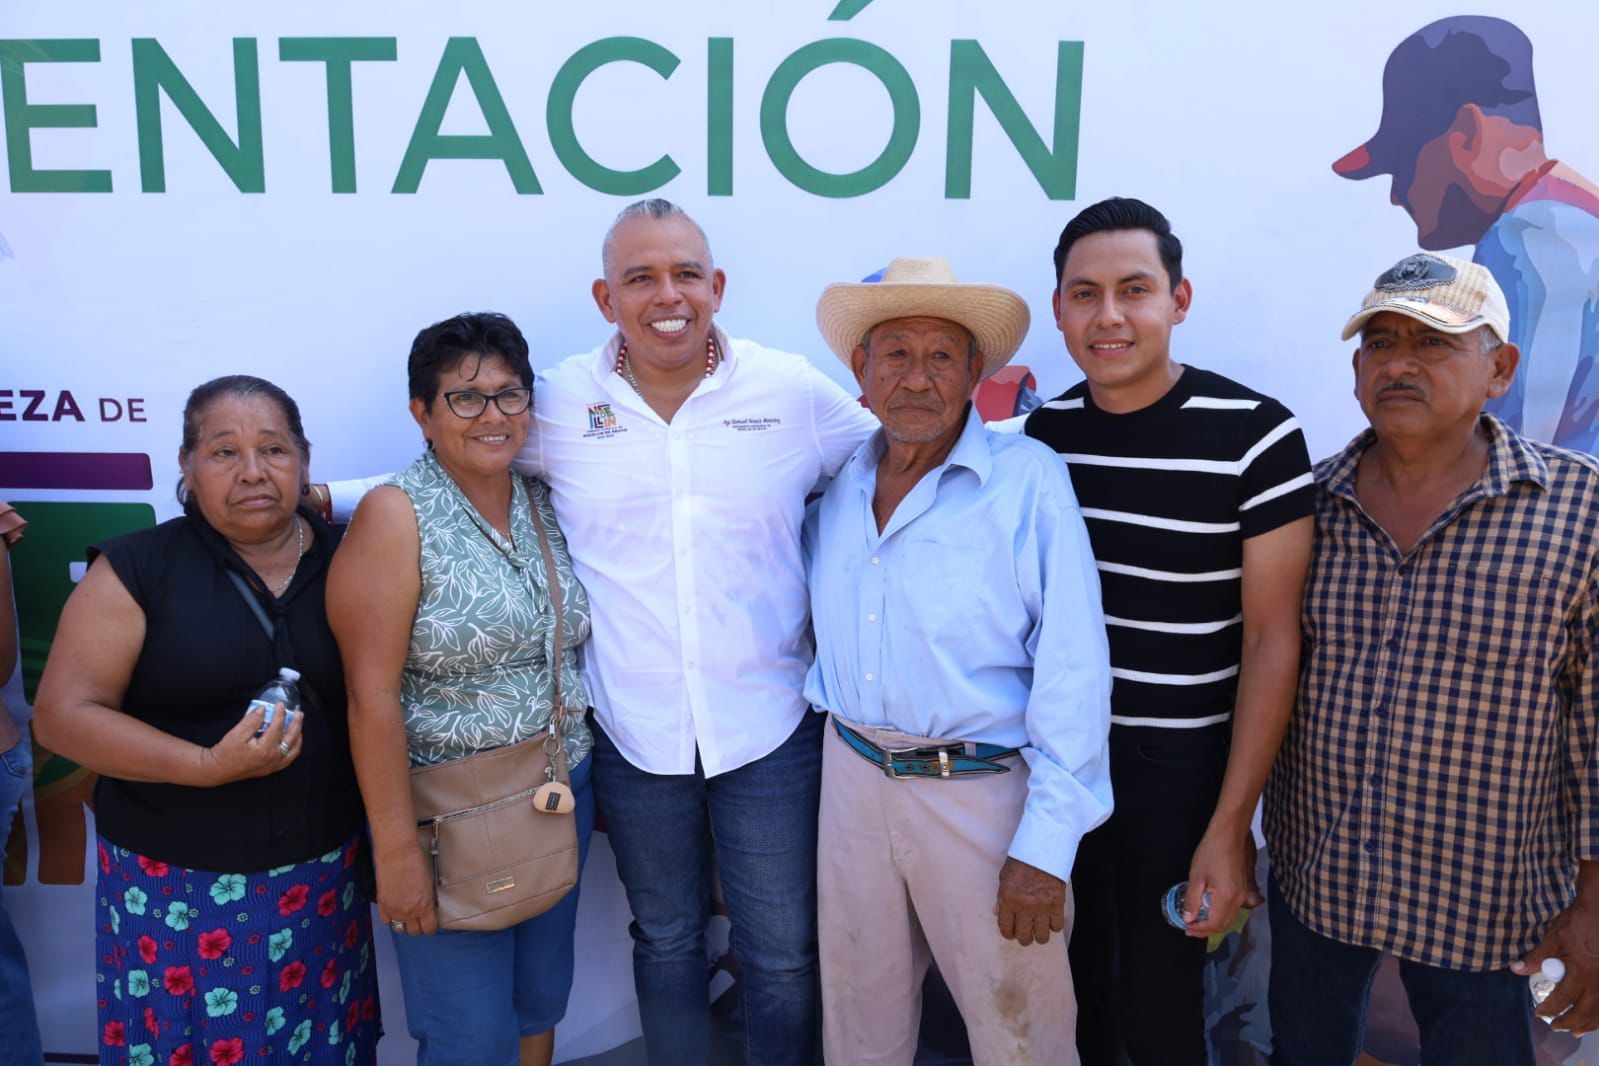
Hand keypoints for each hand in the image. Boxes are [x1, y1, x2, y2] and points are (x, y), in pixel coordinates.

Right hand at [196, 702, 302, 785]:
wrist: (218, 769)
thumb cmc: (226, 751)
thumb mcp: (237, 733)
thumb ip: (252, 720)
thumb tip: (264, 709)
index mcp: (265, 749)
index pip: (277, 728)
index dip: (280, 714)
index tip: (280, 704)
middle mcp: (273, 758)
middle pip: (291, 738)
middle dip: (296, 724)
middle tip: (299, 712)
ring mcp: (273, 766)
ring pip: (293, 750)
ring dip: (298, 736)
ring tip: (298, 724)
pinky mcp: (271, 769)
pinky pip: (289, 759)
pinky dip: (294, 748)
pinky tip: (293, 740)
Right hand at [375, 841, 438, 936]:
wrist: (398, 853)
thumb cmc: (417, 862)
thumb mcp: (429, 884)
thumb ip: (428, 900)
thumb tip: (428, 908)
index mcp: (424, 906)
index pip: (429, 928)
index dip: (431, 927)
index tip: (432, 922)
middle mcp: (409, 912)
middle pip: (414, 931)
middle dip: (418, 926)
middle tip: (420, 917)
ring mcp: (394, 909)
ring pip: (399, 929)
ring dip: (404, 924)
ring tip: (406, 915)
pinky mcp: (382, 904)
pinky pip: (386, 921)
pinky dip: (390, 918)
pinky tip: (394, 910)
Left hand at [994, 858, 1065, 945]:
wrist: (1043, 847)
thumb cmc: (1021, 861)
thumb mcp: (1005, 877)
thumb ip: (1001, 898)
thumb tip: (997, 913)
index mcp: (1007, 899)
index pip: (1006, 928)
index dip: (1009, 934)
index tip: (1012, 933)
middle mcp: (1024, 906)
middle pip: (1024, 937)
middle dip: (1024, 937)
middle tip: (1026, 932)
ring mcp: (1042, 906)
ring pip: (1042, 937)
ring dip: (1040, 935)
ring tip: (1039, 928)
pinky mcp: (1057, 903)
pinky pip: (1057, 926)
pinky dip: (1054, 925)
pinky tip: (1050, 919)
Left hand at [1182, 825, 1255, 937]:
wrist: (1229, 834)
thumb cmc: (1212, 851)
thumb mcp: (1196, 877)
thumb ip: (1192, 900)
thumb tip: (1188, 918)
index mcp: (1227, 897)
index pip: (1215, 924)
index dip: (1200, 930)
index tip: (1187, 929)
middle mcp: (1239, 899)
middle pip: (1224, 924)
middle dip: (1207, 930)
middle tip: (1190, 928)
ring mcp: (1243, 894)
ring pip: (1230, 917)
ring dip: (1214, 923)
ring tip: (1198, 921)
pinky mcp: (1243, 887)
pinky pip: (1233, 908)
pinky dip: (1221, 914)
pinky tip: (1210, 910)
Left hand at [1513, 896, 1598, 1034]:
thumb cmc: (1576, 923)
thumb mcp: (1552, 939)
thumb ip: (1535, 958)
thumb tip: (1516, 969)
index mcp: (1580, 973)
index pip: (1562, 999)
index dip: (1550, 1009)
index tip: (1540, 1013)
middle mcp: (1598, 981)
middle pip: (1584, 1012)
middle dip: (1569, 1023)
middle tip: (1556, 1028)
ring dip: (1588, 1024)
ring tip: (1577, 1032)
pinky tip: (1595, 1018)